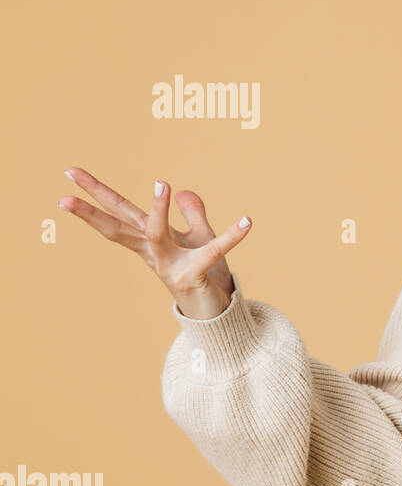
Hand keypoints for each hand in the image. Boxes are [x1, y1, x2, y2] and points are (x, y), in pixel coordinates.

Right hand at [56, 168, 251, 317]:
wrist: (215, 313)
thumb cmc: (203, 275)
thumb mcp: (198, 239)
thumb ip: (193, 216)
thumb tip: (186, 192)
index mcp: (150, 240)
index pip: (120, 212)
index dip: (96, 193)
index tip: (70, 172)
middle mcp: (154, 252)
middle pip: (120, 223)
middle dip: (95, 203)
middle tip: (71, 177)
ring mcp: (170, 265)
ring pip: (157, 234)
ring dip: (158, 210)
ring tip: (162, 183)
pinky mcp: (195, 276)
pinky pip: (214, 252)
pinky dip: (232, 237)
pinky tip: (247, 221)